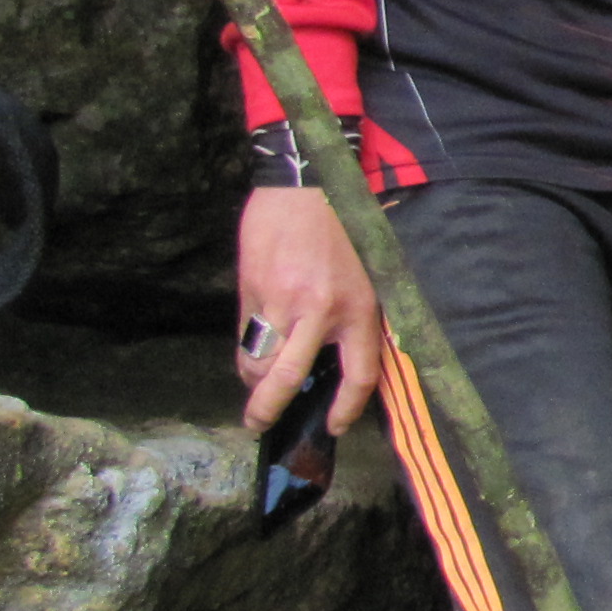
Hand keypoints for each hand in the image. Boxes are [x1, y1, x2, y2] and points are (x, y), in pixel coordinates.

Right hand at [235, 186, 385, 434]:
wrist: (307, 183)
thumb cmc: (344, 229)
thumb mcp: (366, 276)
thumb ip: (351, 316)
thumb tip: (333, 359)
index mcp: (359, 309)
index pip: (359, 376)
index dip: (346, 409)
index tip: (333, 427)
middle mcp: (320, 311)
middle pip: (289, 378)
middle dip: (268, 409)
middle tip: (258, 424)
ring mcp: (281, 300)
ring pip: (258, 359)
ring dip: (252, 379)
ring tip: (254, 383)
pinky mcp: (252, 287)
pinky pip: (245, 331)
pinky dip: (246, 345)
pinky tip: (251, 346)